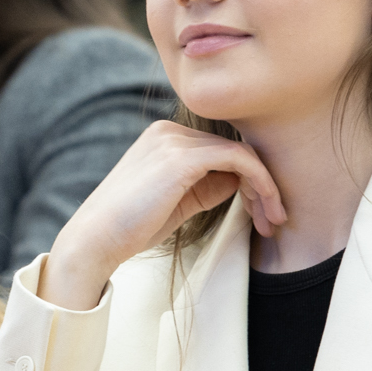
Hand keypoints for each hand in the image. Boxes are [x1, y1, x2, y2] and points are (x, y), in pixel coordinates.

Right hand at [41, 121, 285, 310]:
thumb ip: (206, 186)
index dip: (251, 180)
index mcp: (165, 137)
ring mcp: (174, 140)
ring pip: (240, 153)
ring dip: (265, 187)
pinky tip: (264, 206)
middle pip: (234, 149)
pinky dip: (259, 181)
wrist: (96, 239)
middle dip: (262, 185)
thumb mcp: (177, 202)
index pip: (221, 150)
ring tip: (273, 219)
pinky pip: (236, 159)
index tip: (263, 213)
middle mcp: (169, 131)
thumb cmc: (130, 227)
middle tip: (275, 218)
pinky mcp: (181, 157)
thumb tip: (240, 181)